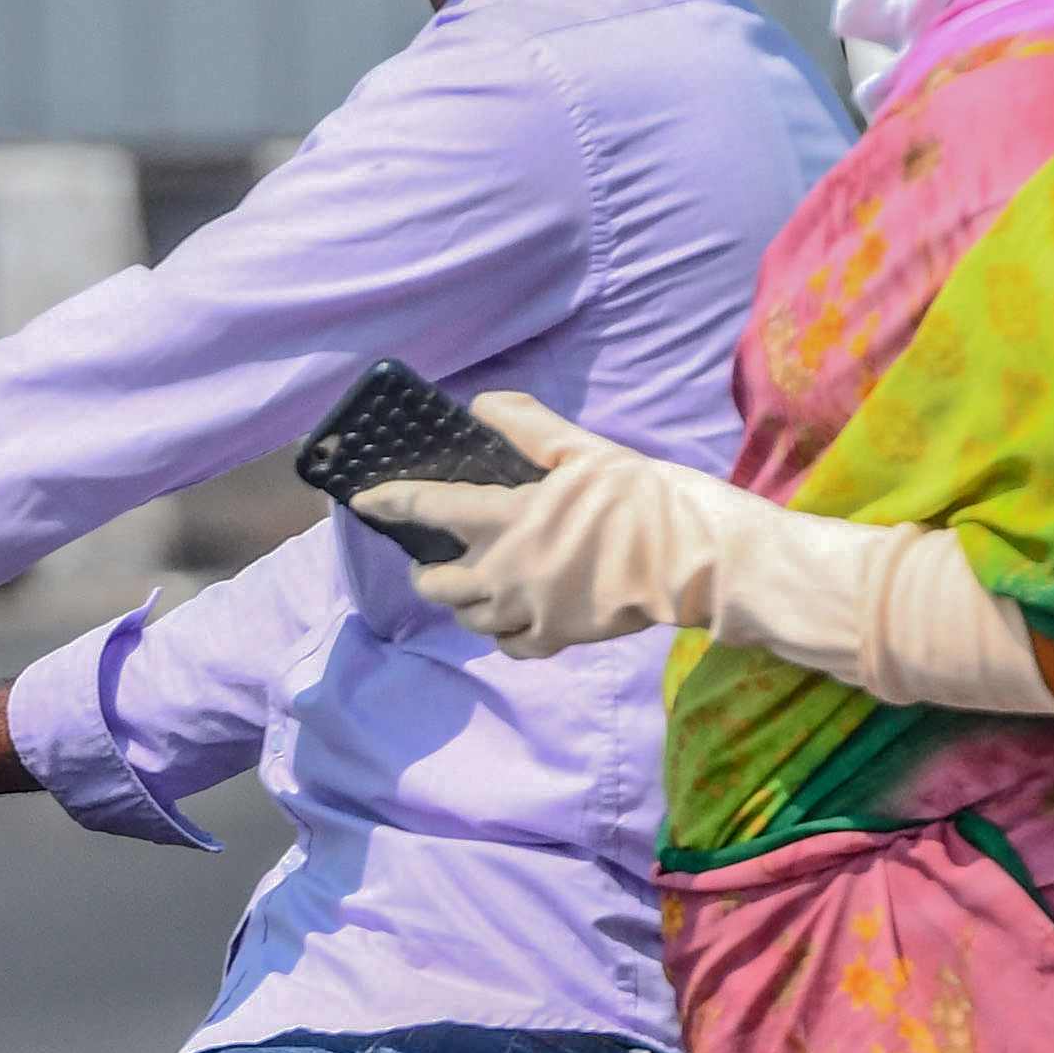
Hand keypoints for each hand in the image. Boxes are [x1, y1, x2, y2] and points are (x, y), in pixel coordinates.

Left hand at [364, 390, 750, 659]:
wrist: (688, 558)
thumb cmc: (637, 496)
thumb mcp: (580, 447)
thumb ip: (525, 425)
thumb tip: (481, 406)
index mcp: (508, 518)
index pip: (429, 509)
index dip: (390, 504)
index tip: (364, 502)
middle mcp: (506, 572)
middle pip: (439, 584)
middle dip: (424, 572)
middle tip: (426, 561)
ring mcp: (529, 611)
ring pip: (470, 619)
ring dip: (460, 603)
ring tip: (465, 588)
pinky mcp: (556, 637)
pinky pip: (512, 646)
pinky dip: (503, 635)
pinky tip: (510, 620)